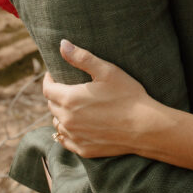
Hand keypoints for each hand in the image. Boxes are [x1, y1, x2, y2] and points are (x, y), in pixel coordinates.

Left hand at [44, 40, 153, 157]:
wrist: (145, 127)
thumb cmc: (127, 95)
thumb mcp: (107, 71)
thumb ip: (82, 58)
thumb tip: (62, 44)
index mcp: (70, 99)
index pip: (47, 89)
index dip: (49, 79)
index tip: (54, 74)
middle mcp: (67, 120)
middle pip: (51, 105)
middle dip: (56, 95)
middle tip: (67, 87)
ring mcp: (74, 137)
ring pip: (58, 123)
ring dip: (61, 114)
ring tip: (73, 106)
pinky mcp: (83, 149)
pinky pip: (66, 140)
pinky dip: (68, 131)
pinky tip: (77, 126)